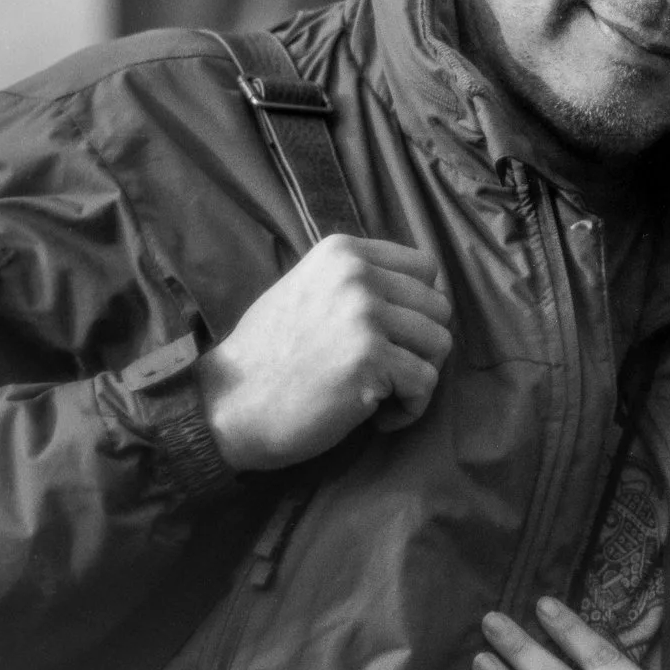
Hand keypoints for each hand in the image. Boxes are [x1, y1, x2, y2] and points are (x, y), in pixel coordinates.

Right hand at [196, 235, 453, 470]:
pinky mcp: (370, 359)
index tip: (393, 336)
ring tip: (381, 393)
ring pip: (440, 344)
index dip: (418, 308)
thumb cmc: (269, 355)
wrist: (229, 404)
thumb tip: (423, 291)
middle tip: (386, 372)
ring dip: (418, 377)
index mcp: (343, 252)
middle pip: (439, 307)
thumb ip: (358, 281)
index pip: (425, 268)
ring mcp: (364, 315)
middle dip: (420, 346)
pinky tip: (377, 417)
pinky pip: (426, 383)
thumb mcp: (308, 289)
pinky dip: (410, 409)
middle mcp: (357, 275)